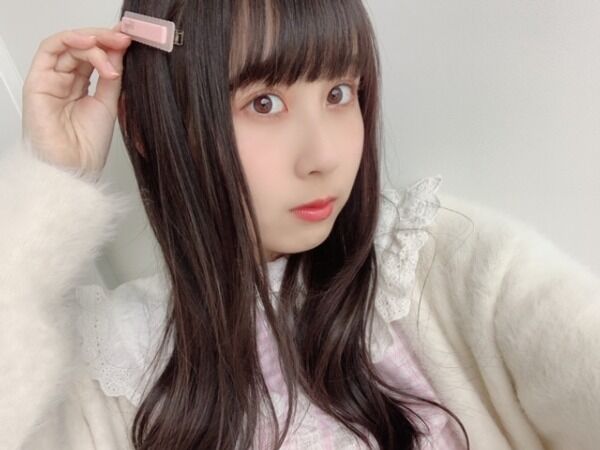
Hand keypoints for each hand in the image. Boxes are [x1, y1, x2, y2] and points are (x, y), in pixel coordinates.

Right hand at [21, 23, 131, 177]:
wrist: (74, 169)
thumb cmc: (88, 147)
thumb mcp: (109, 103)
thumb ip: (112, 75)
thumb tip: (120, 49)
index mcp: (81, 87)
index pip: (94, 55)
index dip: (111, 44)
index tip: (132, 38)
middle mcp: (64, 81)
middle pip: (82, 47)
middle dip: (106, 39)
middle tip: (125, 38)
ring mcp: (50, 80)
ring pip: (69, 45)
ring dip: (94, 41)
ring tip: (114, 47)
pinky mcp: (37, 81)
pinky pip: (50, 49)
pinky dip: (71, 41)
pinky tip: (92, 45)